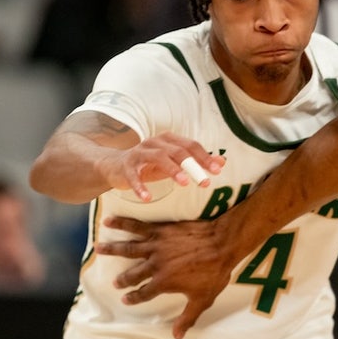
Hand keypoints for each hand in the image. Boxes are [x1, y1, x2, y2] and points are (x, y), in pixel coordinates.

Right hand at [94, 216, 235, 338]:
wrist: (223, 243)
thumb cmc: (215, 272)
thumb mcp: (203, 299)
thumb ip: (188, 318)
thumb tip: (177, 337)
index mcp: (164, 282)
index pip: (144, 293)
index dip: (134, 297)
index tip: (125, 299)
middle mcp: (155, 266)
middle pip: (133, 273)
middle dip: (123, 279)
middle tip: (115, 282)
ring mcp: (156, 247)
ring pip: (128, 248)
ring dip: (112, 249)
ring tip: (98, 248)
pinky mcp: (160, 231)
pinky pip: (137, 226)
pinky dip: (122, 223)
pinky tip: (109, 221)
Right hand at [98, 132, 223, 201]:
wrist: (115, 166)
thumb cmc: (150, 164)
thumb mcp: (175, 163)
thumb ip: (196, 162)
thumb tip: (222, 161)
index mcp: (169, 140)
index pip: (191, 146)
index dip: (204, 157)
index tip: (217, 171)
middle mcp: (154, 143)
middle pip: (177, 151)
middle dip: (193, 165)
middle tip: (204, 181)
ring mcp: (139, 152)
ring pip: (158, 158)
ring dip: (172, 170)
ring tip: (184, 183)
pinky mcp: (125, 166)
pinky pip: (133, 176)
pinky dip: (140, 186)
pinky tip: (147, 198)